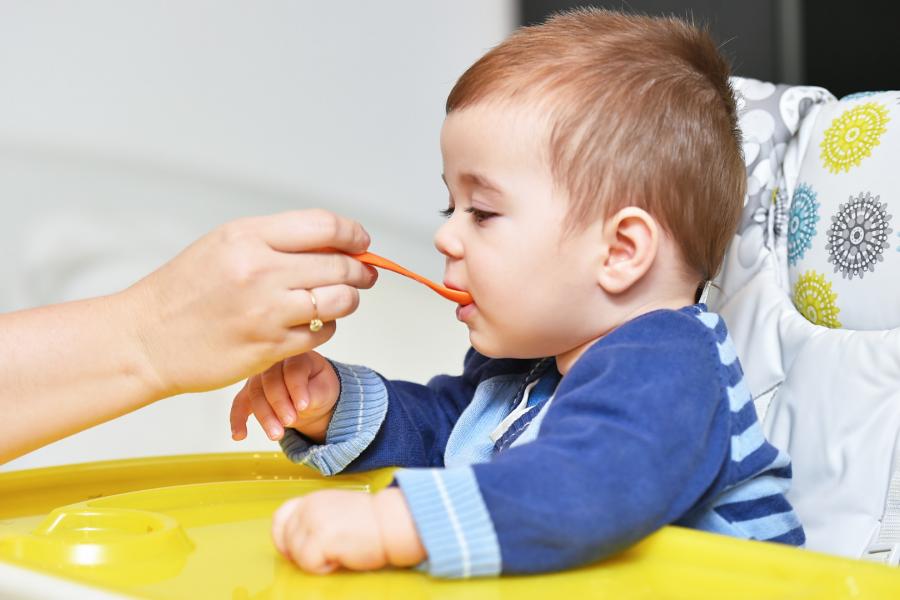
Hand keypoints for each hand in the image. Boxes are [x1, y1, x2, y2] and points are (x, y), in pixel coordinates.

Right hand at [123, 209, 376, 397]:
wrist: (146, 339)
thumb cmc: (187, 290)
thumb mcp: (225, 245)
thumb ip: (277, 241)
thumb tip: (336, 243)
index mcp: (247, 236)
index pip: (324, 226)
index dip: (353, 234)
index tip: (361, 242)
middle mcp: (259, 271)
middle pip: (340, 265)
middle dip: (360, 271)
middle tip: (364, 275)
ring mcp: (266, 311)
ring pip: (340, 301)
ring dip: (347, 300)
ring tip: (338, 300)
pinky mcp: (270, 347)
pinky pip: (322, 333)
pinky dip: (324, 327)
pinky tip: (310, 323)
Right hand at [230, 351, 338, 441]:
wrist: (311, 393)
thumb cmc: (319, 387)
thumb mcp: (326, 389)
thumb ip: (316, 394)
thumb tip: (301, 406)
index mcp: (297, 355)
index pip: (293, 369)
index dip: (297, 388)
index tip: (303, 407)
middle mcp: (274, 362)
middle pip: (270, 380)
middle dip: (279, 404)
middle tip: (290, 421)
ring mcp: (259, 376)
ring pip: (255, 394)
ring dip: (264, 416)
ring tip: (276, 435)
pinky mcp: (250, 392)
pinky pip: (240, 404)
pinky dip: (238, 420)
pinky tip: (239, 435)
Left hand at [271, 489, 425, 573]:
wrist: (391, 522)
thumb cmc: (371, 521)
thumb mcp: (335, 509)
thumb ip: (314, 517)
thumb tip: (298, 538)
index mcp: (312, 499)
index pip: (280, 517)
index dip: (282, 538)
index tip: (292, 550)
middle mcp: (309, 507)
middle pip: (285, 539)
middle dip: (301, 553)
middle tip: (324, 555)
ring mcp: (313, 521)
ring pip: (296, 554)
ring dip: (315, 560)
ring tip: (338, 553)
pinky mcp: (321, 538)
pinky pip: (309, 563)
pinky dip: (323, 568)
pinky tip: (341, 558)